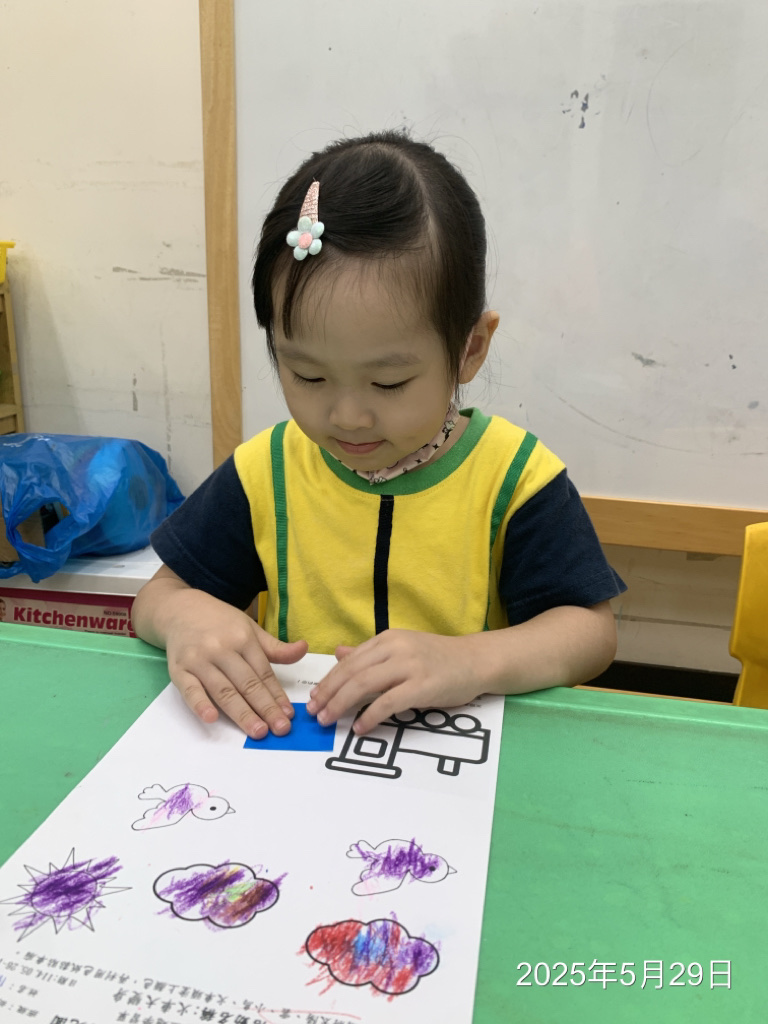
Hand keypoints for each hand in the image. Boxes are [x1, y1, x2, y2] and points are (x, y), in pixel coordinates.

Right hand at [162, 587, 306, 738]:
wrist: (180, 609)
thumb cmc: (220, 623)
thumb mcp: (250, 628)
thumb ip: (275, 646)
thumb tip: (304, 649)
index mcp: (243, 638)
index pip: (263, 673)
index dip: (277, 695)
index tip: (289, 714)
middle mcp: (222, 649)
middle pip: (247, 684)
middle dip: (265, 708)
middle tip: (280, 729)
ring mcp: (199, 659)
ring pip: (223, 690)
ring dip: (241, 713)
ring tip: (257, 731)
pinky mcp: (179, 669)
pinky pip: (190, 689)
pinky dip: (200, 704)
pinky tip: (211, 718)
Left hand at [305, 629, 482, 734]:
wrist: (476, 661)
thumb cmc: (439, 658)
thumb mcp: (402, 648)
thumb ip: (371, 653)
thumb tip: (339, 653)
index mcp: (388, 639)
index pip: (350, 661)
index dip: (329, 680)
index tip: (314, 697)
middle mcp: (395, 648)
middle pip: (352, 672)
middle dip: (329, 694)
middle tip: (314, 713)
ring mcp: (409, 666)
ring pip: (364, 685)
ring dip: (341, 704)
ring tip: (328, 720)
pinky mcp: (422, 686)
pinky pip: (388, 702)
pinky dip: (370, 715)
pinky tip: (360, 727)